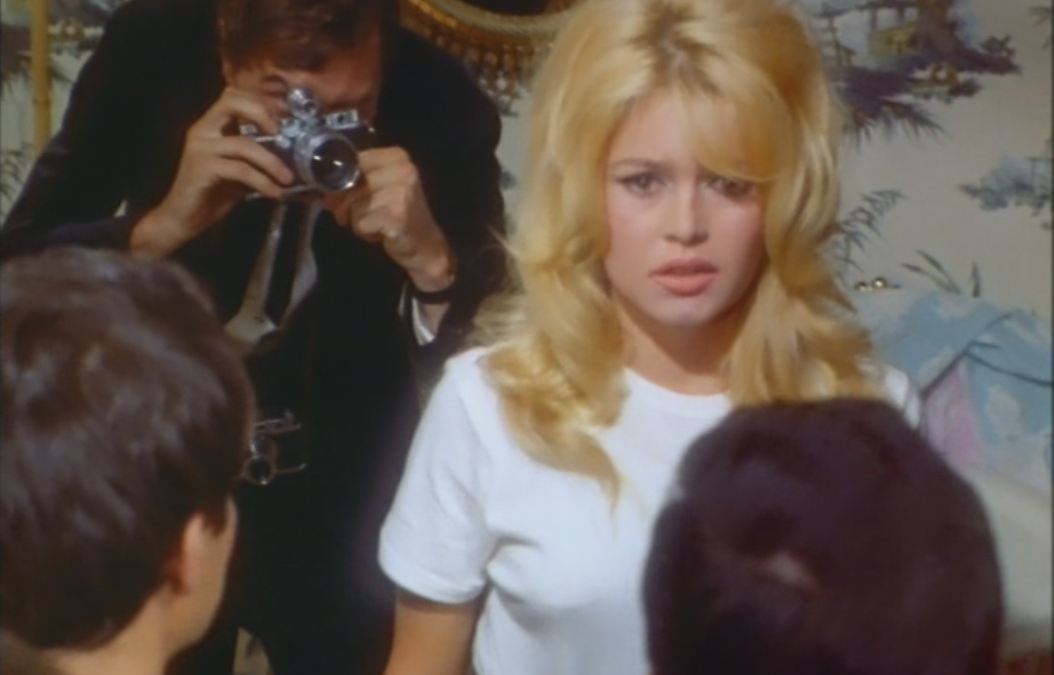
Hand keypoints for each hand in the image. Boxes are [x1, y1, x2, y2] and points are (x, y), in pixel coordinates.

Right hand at [131, 87, 293, 256]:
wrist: (183, 218)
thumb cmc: (211, 193)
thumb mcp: (239, 170)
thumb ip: (255, 157)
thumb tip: (290, 154)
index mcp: (210, 126)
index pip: (232, 95)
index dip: (259, 101)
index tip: (284, 115)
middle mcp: (202, 130)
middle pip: (231, 103)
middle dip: (261, 113)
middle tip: (282, 133)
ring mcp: (200, 148)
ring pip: (243, 144)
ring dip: (271, 162)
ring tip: (288, 179)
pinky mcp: (202, 168)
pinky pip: (240, 170)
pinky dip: (262, 182)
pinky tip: (275, 193)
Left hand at [325, 147, 454, 292]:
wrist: (426, 246)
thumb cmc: (399, 215)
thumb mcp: (380, 188)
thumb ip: (356, 179)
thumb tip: (322, 186)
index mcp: (397, 157)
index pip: (352, 160)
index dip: (342, 179)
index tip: (349, 194)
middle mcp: (402, 170)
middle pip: (350, 183)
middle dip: (348, 203)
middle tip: (362, 215)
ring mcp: (401, 193)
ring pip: (354, 205)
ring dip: (358, 220)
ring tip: (376, 223)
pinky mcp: (397, 215)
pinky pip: (361, 223)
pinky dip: (365, 232)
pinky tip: (381, 232)